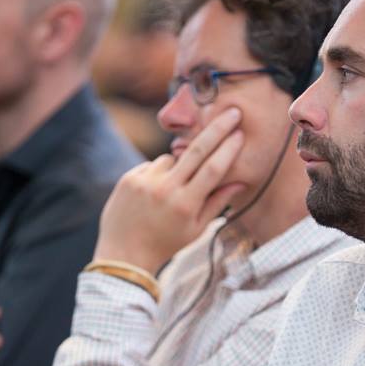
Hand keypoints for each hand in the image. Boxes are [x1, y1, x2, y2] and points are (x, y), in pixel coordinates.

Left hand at [93, 108, 246, 273]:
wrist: (124, 254)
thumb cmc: (166, 243)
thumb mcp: (196, 229)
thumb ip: (217, 203)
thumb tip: (240, 182)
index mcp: (186, 204)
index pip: (213, 169)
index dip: (229, 149)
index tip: (240, 133)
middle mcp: (165, 190)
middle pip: (197, 150)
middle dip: (217, 129)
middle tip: (232, 112)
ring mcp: (145, 182)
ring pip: (171, 158)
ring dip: (177, 167)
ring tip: (168, 195)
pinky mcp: (128, 178)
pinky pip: (151, 165)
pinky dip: (157, 175)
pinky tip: (151, 196)